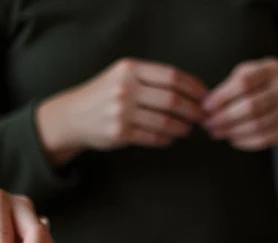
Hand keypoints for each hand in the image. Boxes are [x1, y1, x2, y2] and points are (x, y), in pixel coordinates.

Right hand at [35, 58, 205, 165]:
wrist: (73, 116)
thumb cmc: (104, 95)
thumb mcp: (123, 75)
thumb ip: (151, 78)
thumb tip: (190, 89)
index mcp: (130, 68)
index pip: (171, 76)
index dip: (193, 87)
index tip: (204, 96)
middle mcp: (125, 88)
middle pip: (172, 99)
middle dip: (192, 109)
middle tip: (201, 116)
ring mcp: (121, 111)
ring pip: (165, 121)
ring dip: (182, 127)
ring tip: (187, 129)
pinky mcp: (119, 133)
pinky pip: (153, 137)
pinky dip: (166, 139)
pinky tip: (171, 137)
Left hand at [202, 58, 277, 150]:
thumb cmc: (268, 85)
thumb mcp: (255, 73)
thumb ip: (232, 84)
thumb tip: (208, 106)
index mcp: (273, 69)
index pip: (244, 82)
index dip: (222, 96)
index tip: (205, 107)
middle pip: (250, 106)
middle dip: (224, 118)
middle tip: (208, 124)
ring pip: (256, 125)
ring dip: (232, 132)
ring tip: (216, 133)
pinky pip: (264, 139)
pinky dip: (245, 141)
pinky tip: (233, 139)